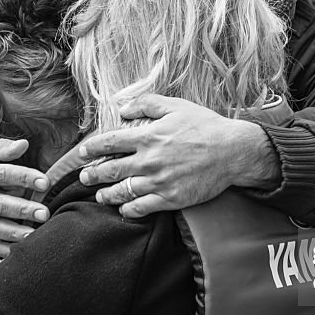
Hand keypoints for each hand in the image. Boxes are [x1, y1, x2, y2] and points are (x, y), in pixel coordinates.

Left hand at [77, 94, 281, 217]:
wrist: (233, 151)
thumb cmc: (205, 126)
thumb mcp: (176, 106)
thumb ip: (146, 104)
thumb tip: (122, 109)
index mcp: (147, 136)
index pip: (108, 143)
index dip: (90, 149)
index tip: (81, 153)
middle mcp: (148, 161)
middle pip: (109, 170)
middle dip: (92, 175)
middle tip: (84, 178)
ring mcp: (158, 182)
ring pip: (121, 192)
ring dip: (106, 195)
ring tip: (100, 196)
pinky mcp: (170, 199)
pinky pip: (141, 208)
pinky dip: (128, 210)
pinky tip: (124, 209)